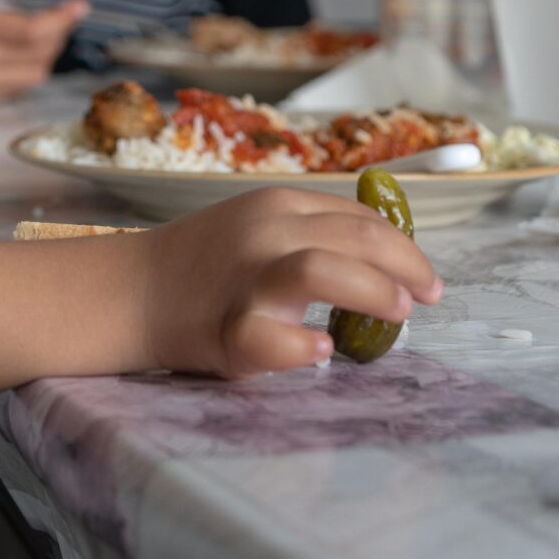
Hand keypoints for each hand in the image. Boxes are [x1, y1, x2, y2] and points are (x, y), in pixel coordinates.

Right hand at [0, 0, 87, 100]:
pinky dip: (28, 67)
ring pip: (34, 74)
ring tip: (42, 31)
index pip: (32, 30)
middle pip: (38, 53)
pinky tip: (19, 50)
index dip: (62, 19)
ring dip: (48, 52)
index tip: (80, 5)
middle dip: (59, 32)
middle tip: (61, 14)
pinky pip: (18, 86)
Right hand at [133, 187, 441, 377]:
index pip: (362, 218)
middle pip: (358, 237)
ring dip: (372, 291)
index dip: (405, 247)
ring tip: (398, 315)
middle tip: (427, 297)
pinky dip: (304, 348)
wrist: (131, 293)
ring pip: (322, 269)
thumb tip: (385, 257)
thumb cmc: (203, 265)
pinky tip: (321, 354)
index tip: (425, 276)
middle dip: (408, 267)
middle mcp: (267, 234)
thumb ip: (311, 232)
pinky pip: (273, 339)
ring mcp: (247, 280)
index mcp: (279, 205)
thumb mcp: (256, 226)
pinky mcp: (229, 330)